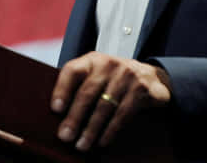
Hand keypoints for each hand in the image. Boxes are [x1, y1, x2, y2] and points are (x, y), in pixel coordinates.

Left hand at [51, 52, 171, 151]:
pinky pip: (122, 113)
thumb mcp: (97, 75)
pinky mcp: (142, 89)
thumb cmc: (114, 80)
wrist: (151, 76)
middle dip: (74, 117)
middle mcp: (109, 64)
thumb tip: (58, 114)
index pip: (73, 70)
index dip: (62, 89)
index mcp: (93, 60)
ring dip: (91, 129)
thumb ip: (79, 86)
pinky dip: (110, 130)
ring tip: (82, 145)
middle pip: (87, 92)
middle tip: (65, 136)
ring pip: (104, 106)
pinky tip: (102, 141)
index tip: (56, 109)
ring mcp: (127, 75)